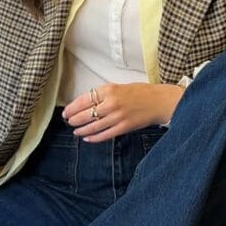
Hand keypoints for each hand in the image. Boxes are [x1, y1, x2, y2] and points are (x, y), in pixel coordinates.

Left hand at [62, 82, 183, 142]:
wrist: (159, 101)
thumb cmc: (140, 93)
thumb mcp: (119, 87)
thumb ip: (103, 95)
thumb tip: (86, 103)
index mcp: (109, 90)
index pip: (84, 100)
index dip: (72, 108)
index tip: (66, 112)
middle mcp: (112, 103)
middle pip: (86, 114)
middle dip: (75, 120)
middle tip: (69, 122)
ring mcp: (118, 116)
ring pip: (94, 126)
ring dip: (82, 130)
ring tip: (76, 131)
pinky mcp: (124, 127)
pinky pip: (105, 134)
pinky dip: (95, 137)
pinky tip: (88, 138)